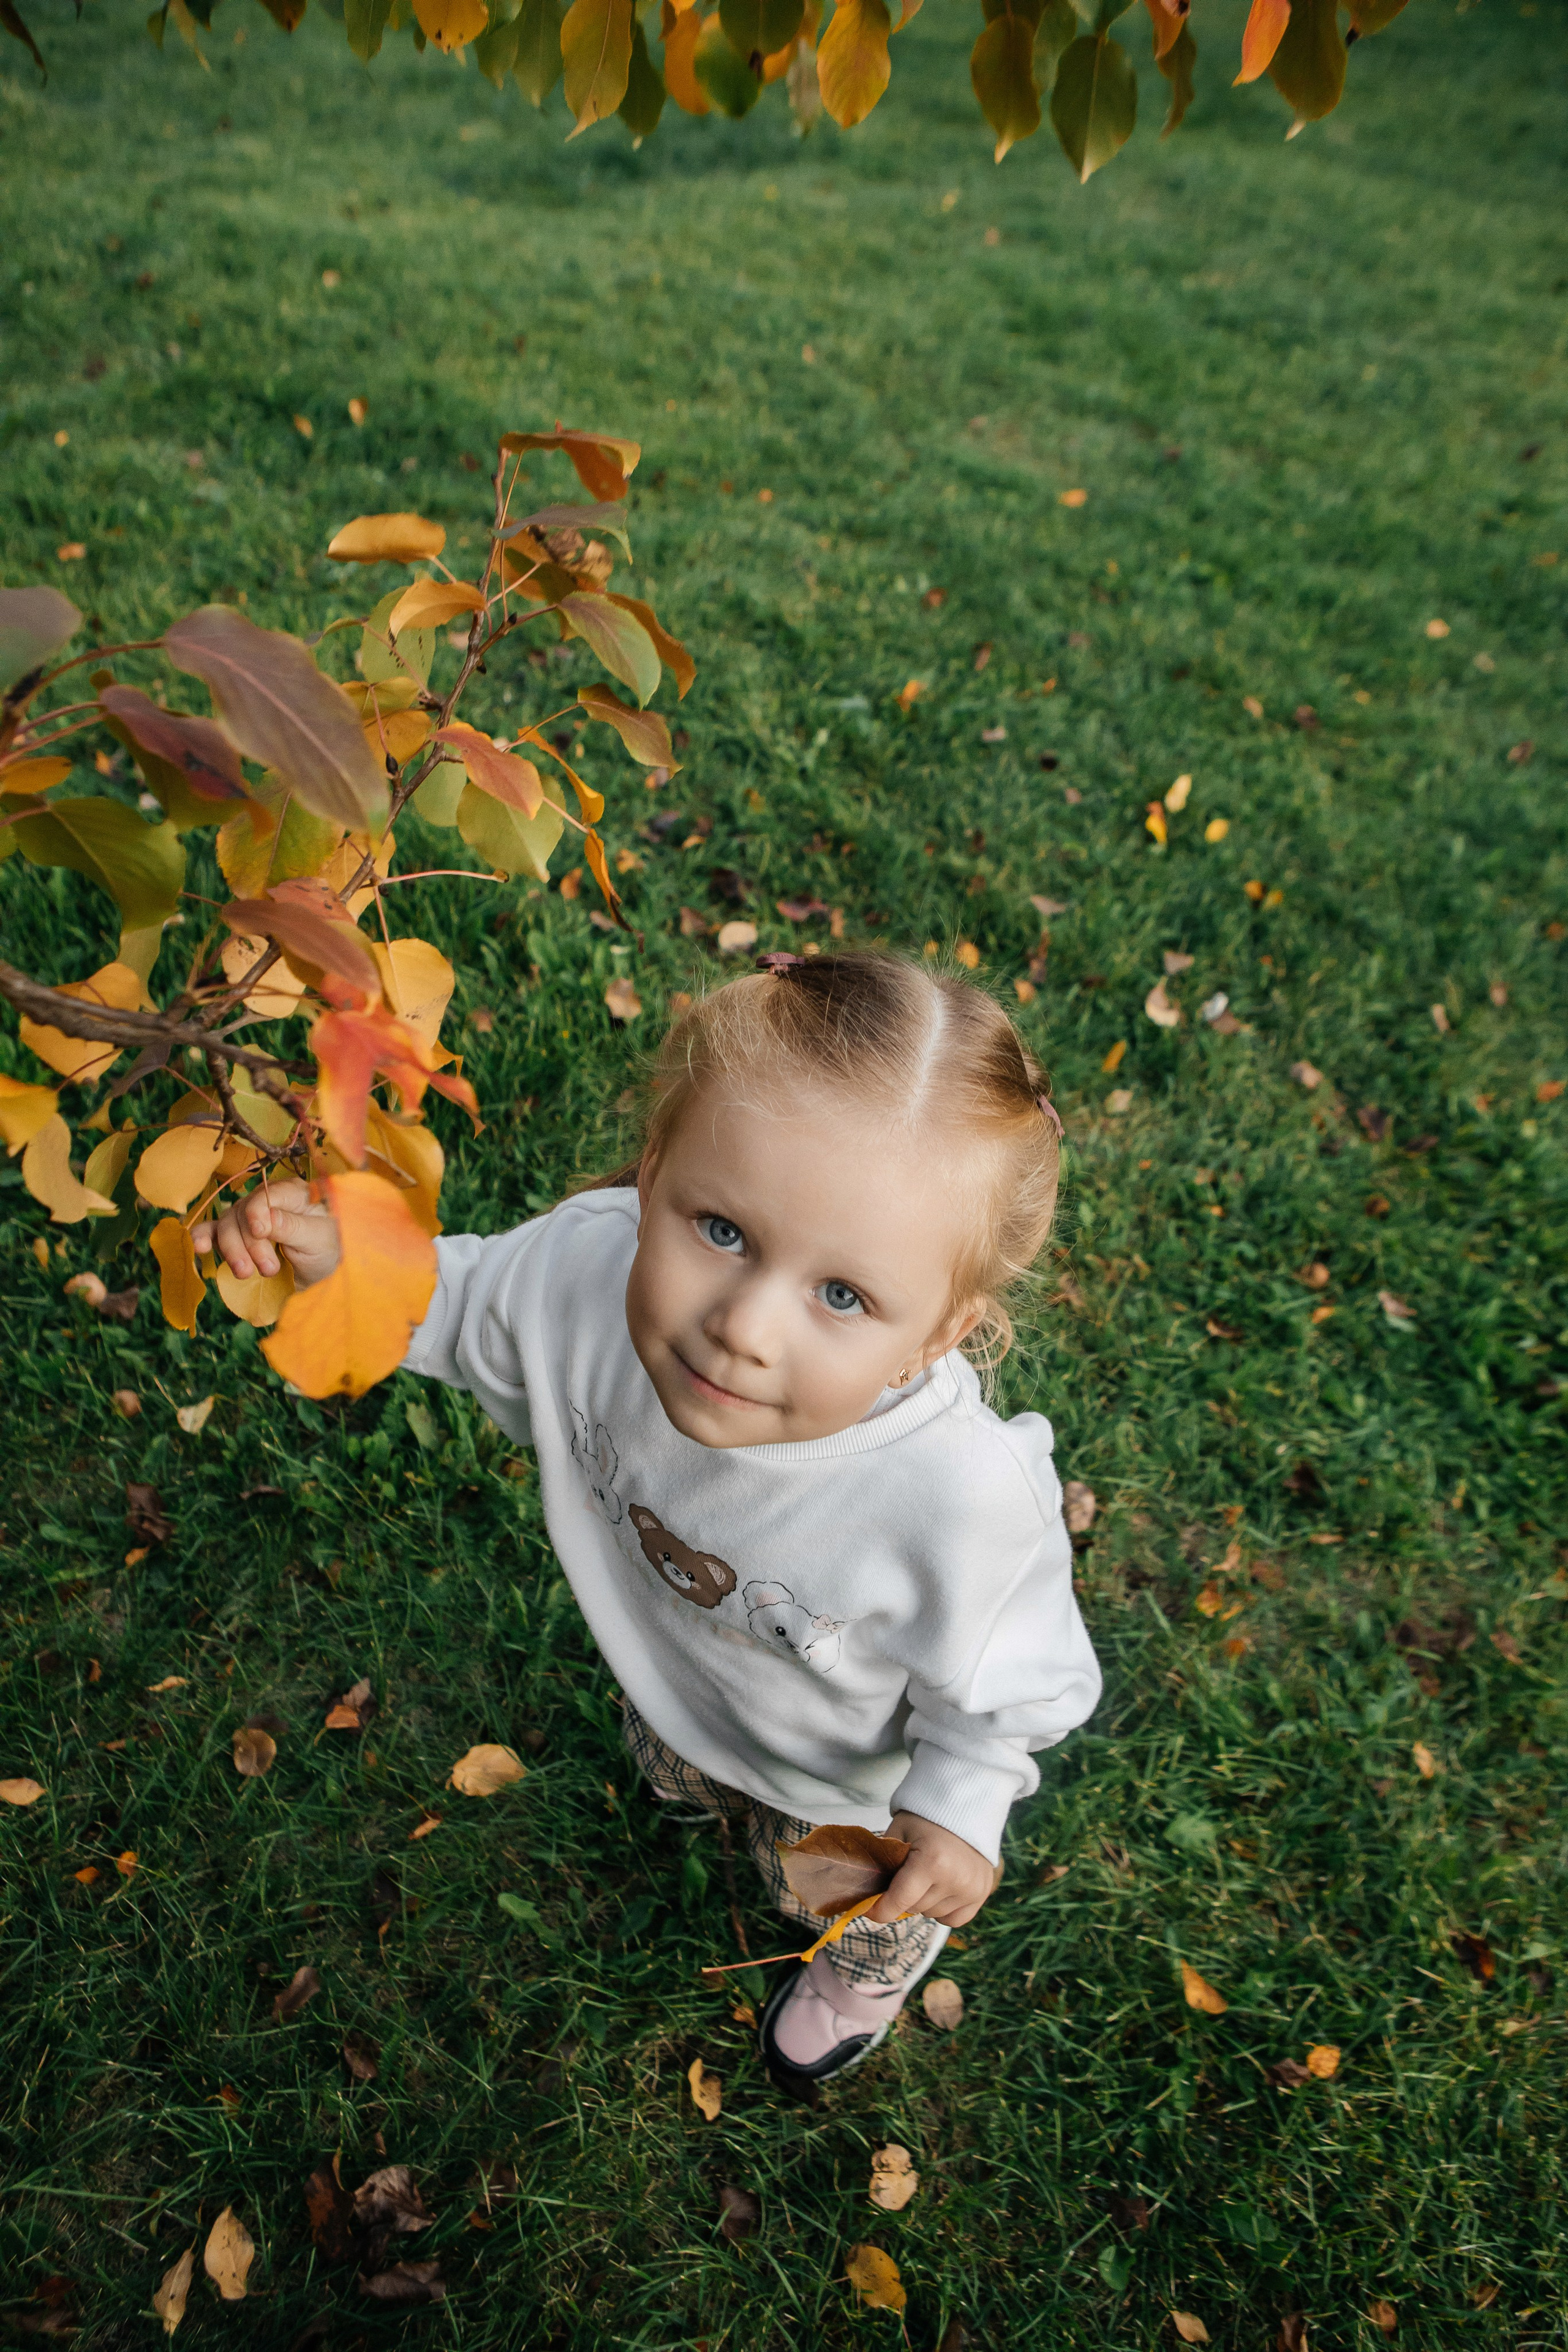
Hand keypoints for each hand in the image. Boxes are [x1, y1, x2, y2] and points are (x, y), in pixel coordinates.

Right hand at [193, 1177, 341, 1289]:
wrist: (321, 1277)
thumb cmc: (329, 1251)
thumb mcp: (319, 1239)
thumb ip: (292, 1227)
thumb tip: (264, 1219)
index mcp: (292, 1193)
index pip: (267, 1195)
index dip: (258, 1212)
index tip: (261, 1233)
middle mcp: (266, 1202)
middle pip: (243, 1214)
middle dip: (250, 1244)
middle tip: (270, 1269)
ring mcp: (247, 1219)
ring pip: (226, 1226)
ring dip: (232, 1251)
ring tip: (247, 1273)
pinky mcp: (236, 1239)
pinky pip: (212, 1233)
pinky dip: (202, 1239)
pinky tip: (198, 1247)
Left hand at [872, 1812, 999, 1929]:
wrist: (964, 1806)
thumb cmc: (927, 1818)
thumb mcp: (899, 1832)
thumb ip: (884, 1863)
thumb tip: (873, 1895)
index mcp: (931, 1861)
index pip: (899, 1901)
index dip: (879, 1910)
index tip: (868, 1910)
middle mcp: (955, 1879)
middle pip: (914, 1908)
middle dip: (903, 1896)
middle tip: (903, 1875)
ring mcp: (971, 1889)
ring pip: (931, 1914)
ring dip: (923, 1901)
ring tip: (926, 1875)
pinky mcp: (981, 1893)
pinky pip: (953, 1919)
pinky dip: (942, 1910)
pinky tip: (941, 1888)